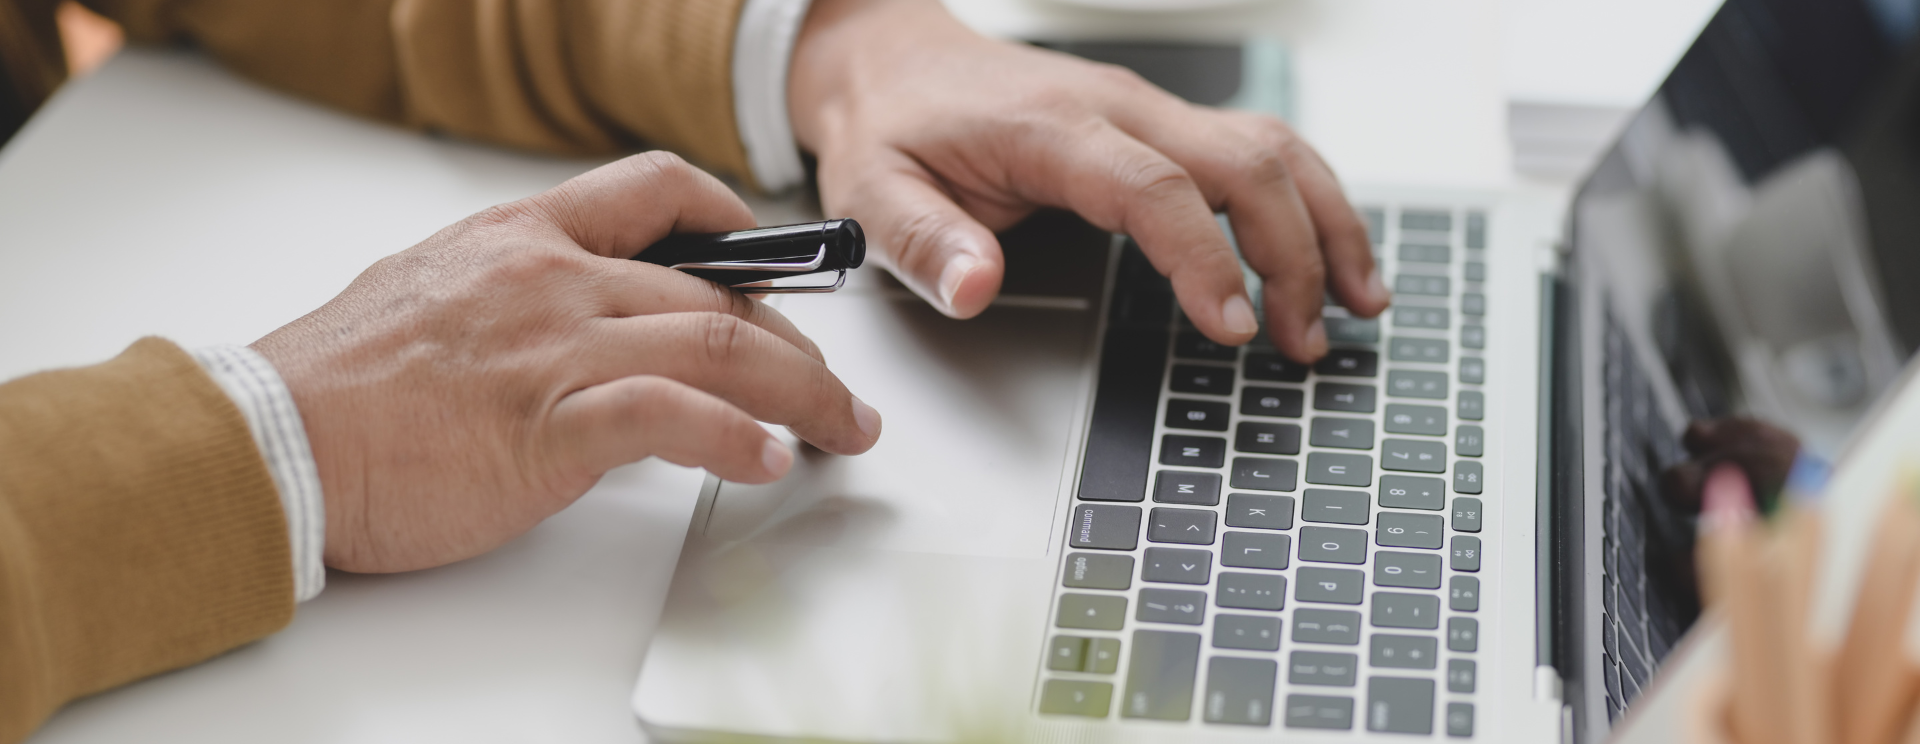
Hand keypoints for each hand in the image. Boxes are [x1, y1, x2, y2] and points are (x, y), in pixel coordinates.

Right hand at [252, 153, 881, 572]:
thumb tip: (571, 338)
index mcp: (521, 238)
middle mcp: (553, 279)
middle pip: (718, 290)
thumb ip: (515, 303)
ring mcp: (559, 347)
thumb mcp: (432, 299)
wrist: (269, 441)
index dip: (733, 219)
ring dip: (805, 393)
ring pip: (723, 346)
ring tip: (842, 427)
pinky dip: (741, 441)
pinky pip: (678, 418)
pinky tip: (773, 462)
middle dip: (795, 340)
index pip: (654, 192)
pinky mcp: (553, 424)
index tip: (771, 255)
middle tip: (829, 384)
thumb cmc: (336, 387)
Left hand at [788, 0, 1391, 361]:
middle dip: (1293, 254)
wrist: (894, 63)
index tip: (1235, 328)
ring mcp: (1151, 109)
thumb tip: (975, 289)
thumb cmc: (892, 129)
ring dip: (1325, 223)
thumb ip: (923, 241)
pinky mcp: (1165, 123)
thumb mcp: (872, 192)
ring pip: (1271, 148)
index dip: (1206, 259)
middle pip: (1244, 162)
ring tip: (1358, 304)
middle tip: (1304, 340)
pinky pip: (1259, 150)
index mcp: (1053, 126)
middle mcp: (1120, 107)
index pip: (1155, 188)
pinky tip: (1333, 256)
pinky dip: (1310, 201)